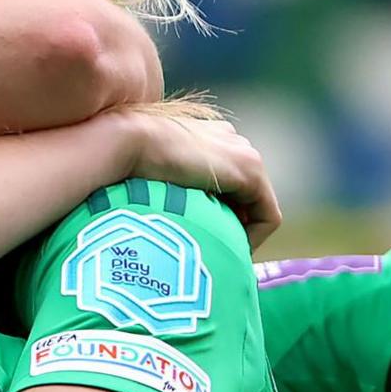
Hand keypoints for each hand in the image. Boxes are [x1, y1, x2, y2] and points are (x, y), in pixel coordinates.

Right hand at [118, 109, 282, 247]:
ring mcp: (244, 153)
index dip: (217, 215)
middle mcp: (231, 141)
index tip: (198, 237)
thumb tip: (159, 222)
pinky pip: (267, 216)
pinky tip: (229, 252)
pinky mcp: (250, 171)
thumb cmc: (123, 163)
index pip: (226, 183)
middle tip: (211, 251)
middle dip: (232, 224)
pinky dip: (252, 238)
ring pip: (257, 206)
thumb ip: (165, 188)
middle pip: (245, 195)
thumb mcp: (148, 175)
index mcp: (207, 137)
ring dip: (241, 232)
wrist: (127, 142)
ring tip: (218, 254)